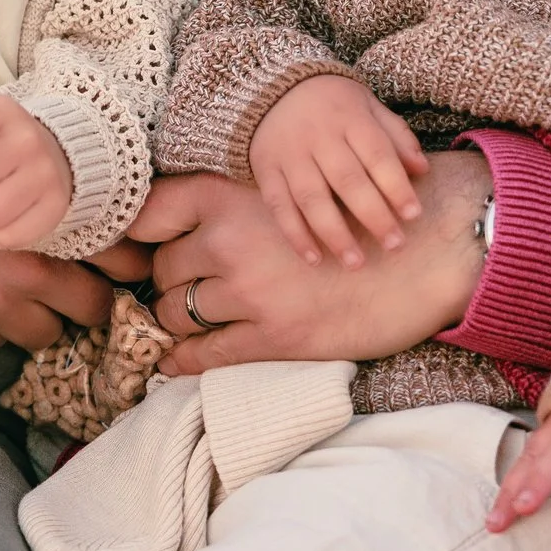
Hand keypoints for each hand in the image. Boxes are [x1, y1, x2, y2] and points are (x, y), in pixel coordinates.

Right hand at [0, 104, 119, 351]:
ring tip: (12, 289)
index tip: (123, 271)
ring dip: (35, 316)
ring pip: (41, 334)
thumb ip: (47, 198)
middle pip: (87, 311)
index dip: (123, 269)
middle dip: (83, 300)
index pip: (113, 266)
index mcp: (33, 231)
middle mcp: (13, 277)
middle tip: (70, 285)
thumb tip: (105, 226)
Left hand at [133, 152, 489, 376]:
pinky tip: (173, 361)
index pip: (148, 215)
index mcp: (227, 194)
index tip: (126, 254)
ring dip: (176, 321)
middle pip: (163, 271)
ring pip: (177, 313)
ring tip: (183, 323)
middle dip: (166, 284)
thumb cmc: (353, 215)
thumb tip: (168, 230)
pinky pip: (206, 354)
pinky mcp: (275, 335)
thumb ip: (228, 203)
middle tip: (174, 293)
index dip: (131, 238)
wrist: (424, 247)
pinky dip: (182, 360)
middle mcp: (229, 239)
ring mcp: (251, 290)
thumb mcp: (281, 189)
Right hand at [249, 74, 427, 265]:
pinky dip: (294, 234)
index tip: (414, 215)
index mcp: (349, 118)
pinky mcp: (265, 169)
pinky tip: (313, 258)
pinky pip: (278, 206)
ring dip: (334, 234)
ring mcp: (288, 154)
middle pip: (347, 180)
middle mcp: (317, 136)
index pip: (377, 155)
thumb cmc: (331, 102)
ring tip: (356, 262)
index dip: (396, 186)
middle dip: (373, 215)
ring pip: (312, 198)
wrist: (270, 87)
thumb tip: (422, 170)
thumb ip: (395, 135)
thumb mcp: (367, 105)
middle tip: (395, 245)